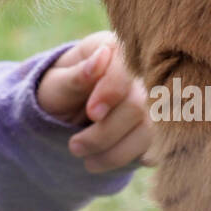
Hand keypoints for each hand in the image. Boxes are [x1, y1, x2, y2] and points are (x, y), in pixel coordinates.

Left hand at [37, 30, 154, 172]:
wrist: (61, 114)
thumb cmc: (56, 92)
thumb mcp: (56, 84)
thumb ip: (78, 74)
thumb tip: (101, 58)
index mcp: (113, 49)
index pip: (127, 67)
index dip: (112, 91)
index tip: (92, 113)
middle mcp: (138, 73)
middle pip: (138, 104)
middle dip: (105, 132)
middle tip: (75, 147)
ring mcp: (150, 102)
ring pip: (148, 131)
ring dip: (115, 153)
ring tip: (86, 161)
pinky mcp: (154, 128)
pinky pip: (153, 148)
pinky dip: (126, 158)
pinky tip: (105, 159)